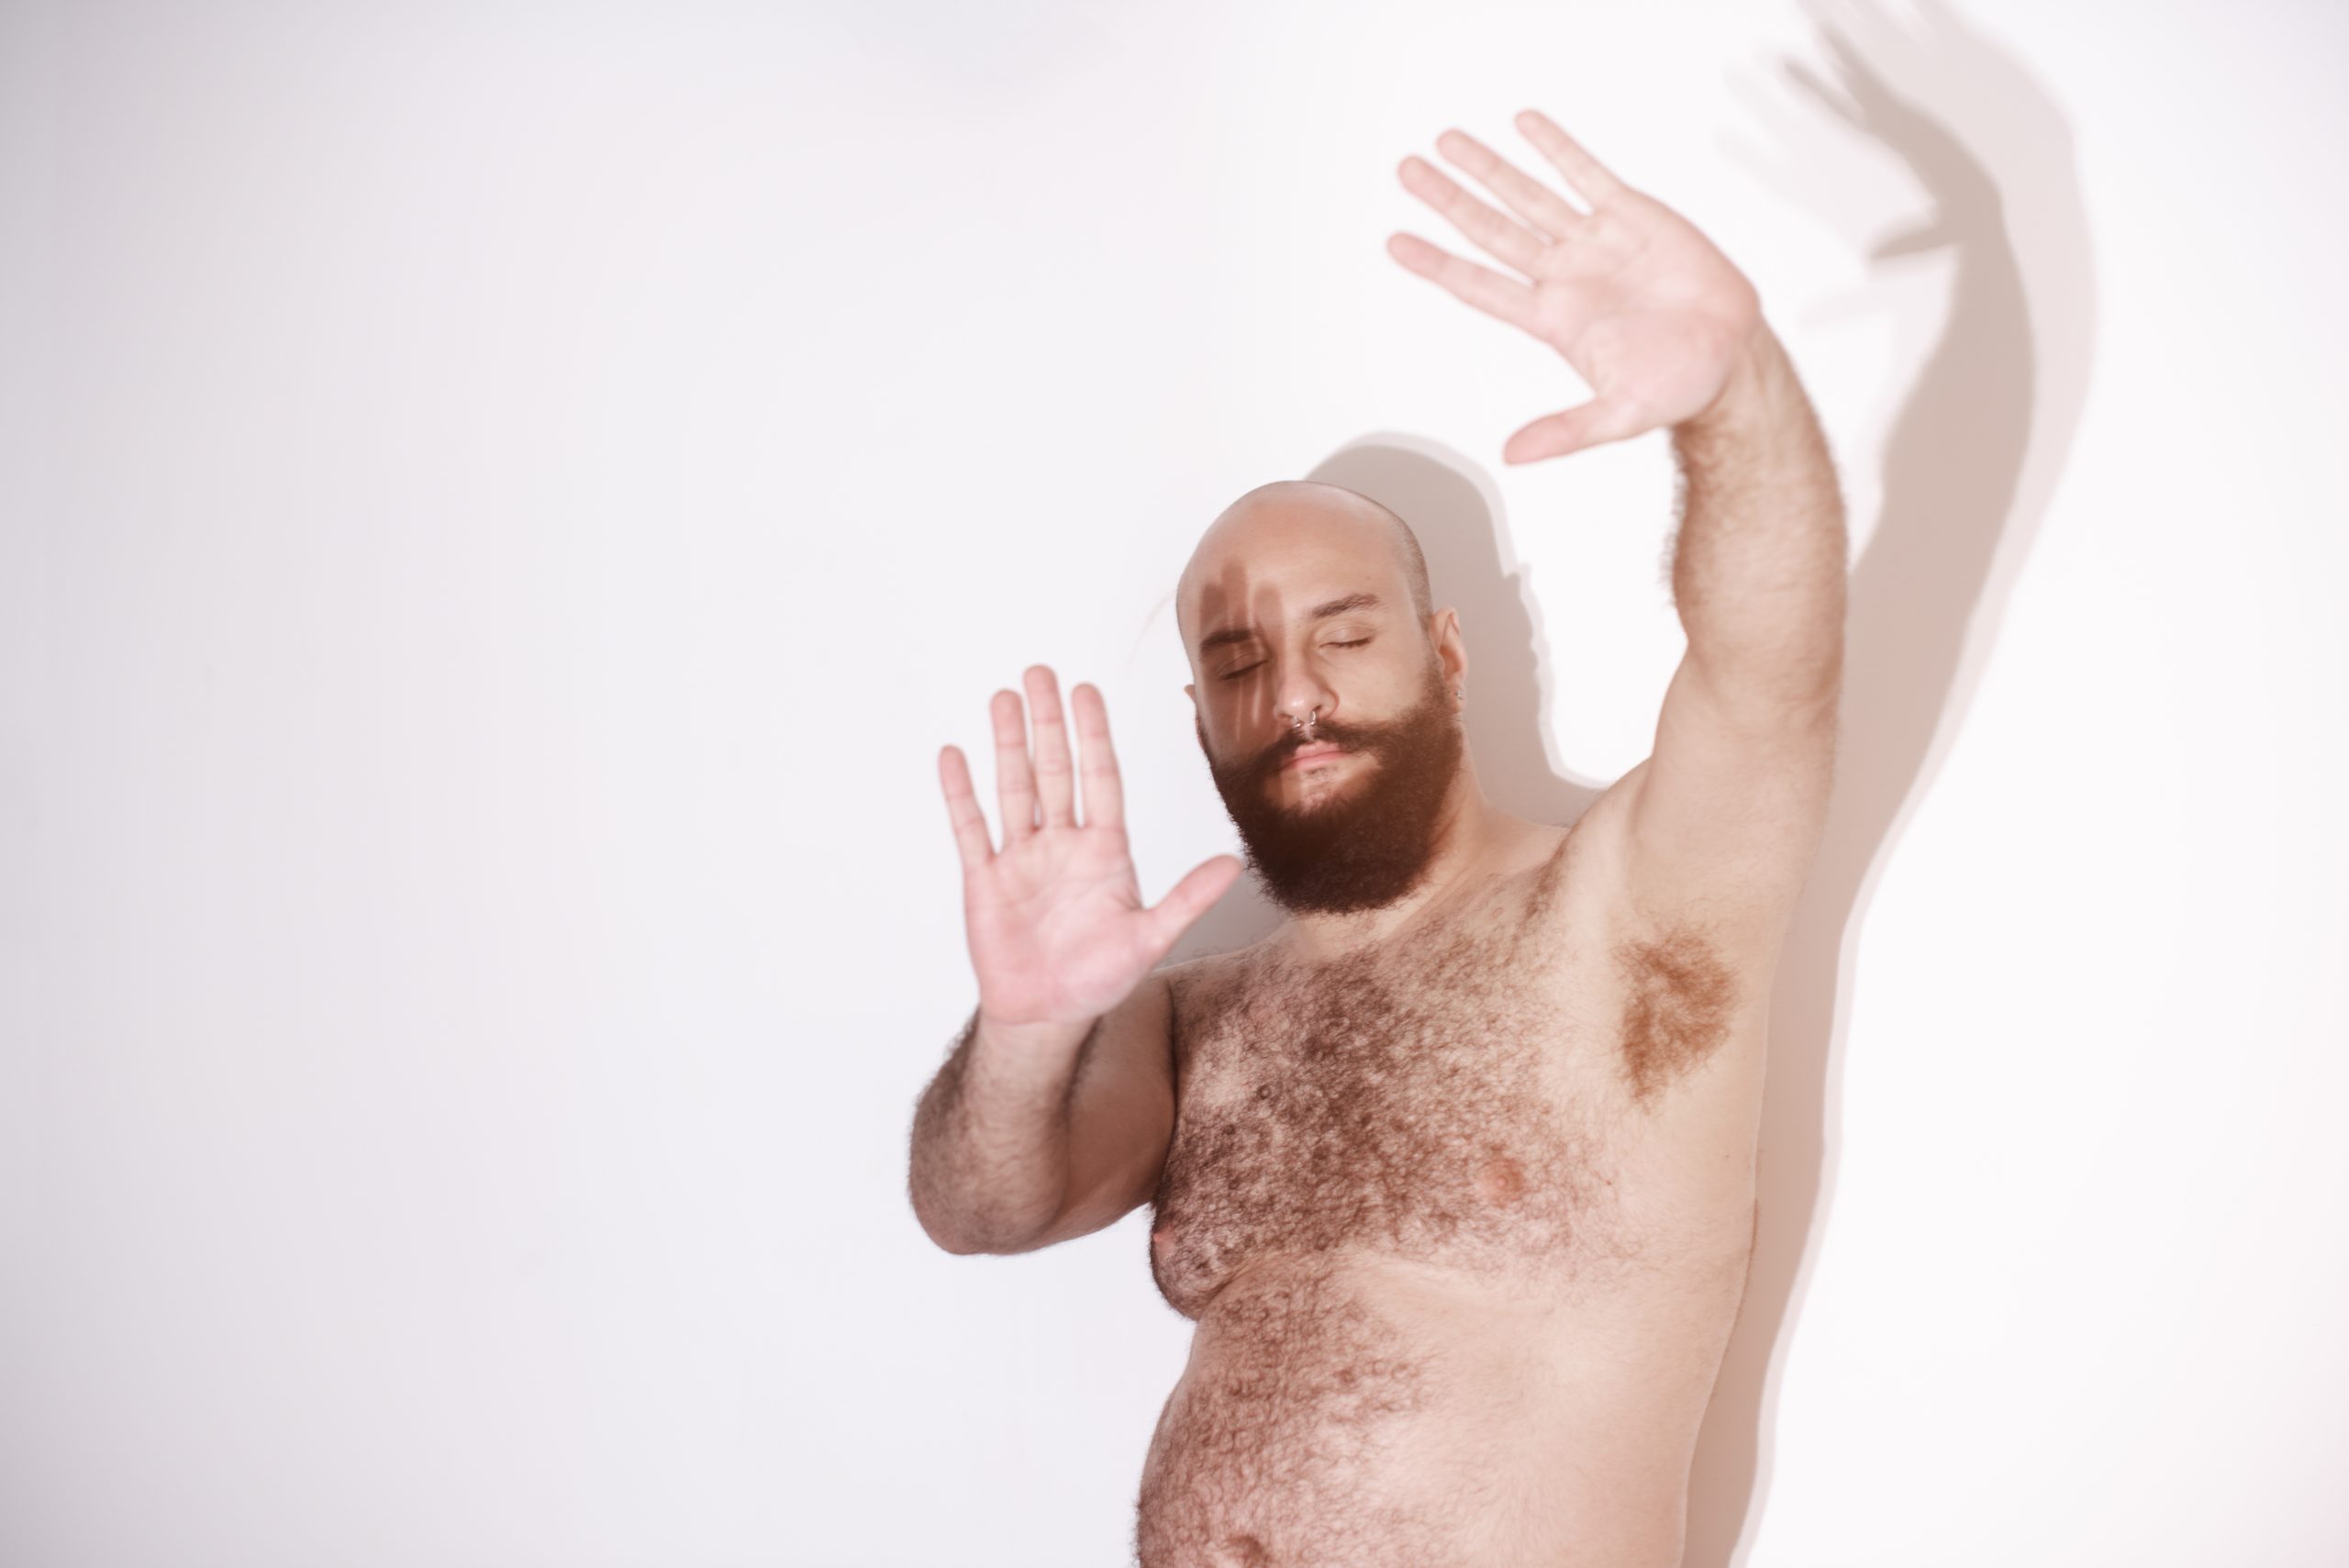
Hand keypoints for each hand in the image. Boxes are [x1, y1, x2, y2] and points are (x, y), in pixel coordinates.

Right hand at [937, 666, 1241, 1034]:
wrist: (1046, 1015)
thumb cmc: (1100, 979)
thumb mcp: (1150, 939)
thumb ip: (1187, 899)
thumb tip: (1233, 864)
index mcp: (1104, 850)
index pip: (1100, 778)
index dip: (1093, 735)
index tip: (1086, 691)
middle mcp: (1063, 844)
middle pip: (1053, 771)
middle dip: (1047, 723)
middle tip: (1040, 672)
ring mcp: (1021, 858)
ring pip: (1013, 788)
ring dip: (1007, 744)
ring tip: (1003, 698)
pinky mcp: (985, 879)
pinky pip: (971, 828)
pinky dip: (961, 794)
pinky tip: (954, 755)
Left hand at [1388, 108, 1764, 462]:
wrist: (1734, 355)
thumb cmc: (1678, 387)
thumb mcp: (1620, 415)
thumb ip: (1567, 431)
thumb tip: (1513, 455)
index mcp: (1553, 319)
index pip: (1480, 286)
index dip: (1437, 263)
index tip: (1395, 242)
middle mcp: (1564, 275)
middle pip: (1492, 231)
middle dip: (1449, 200)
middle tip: (1407, 170)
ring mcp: (1595, 241)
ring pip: (1529, 195)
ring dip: (1489, 167)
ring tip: (1447, 140)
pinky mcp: (1633, 215)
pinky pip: (1586, 174)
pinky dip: (1556, 148)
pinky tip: (1524, 123)